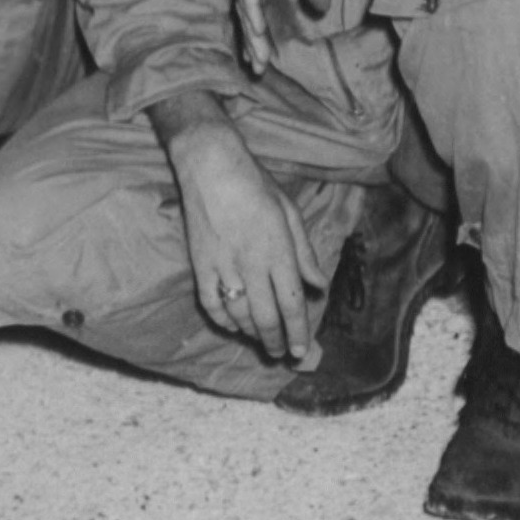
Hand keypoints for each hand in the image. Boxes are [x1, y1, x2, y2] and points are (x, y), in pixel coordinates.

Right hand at [167, 114, 324, 364]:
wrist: (210, 165)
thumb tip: (319, 285)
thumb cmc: (255, 184)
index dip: (299, 332)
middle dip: (277, 342)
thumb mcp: (290, 213)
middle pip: (267, 317)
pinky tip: (231, 325)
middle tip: (283, 354)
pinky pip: (210, 303)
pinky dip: (221, 320)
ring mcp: (223, 265)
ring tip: (261, 340)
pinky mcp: (200, 263)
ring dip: (252, 334)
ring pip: (239, 315)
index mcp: (278, 251)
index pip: (292, 304)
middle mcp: (251, 264)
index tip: (302, 351)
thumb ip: (304, 253)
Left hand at [233, 0, 350, 78]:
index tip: (269, 60)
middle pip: (247, 6)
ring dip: (251, 30)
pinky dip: (251, 5)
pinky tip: (255, 27)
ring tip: (258, 58)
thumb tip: (317, 11)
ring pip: (245, 0)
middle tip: (257, 69)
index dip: (263, 31)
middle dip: (252, 39)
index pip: (260, 3)